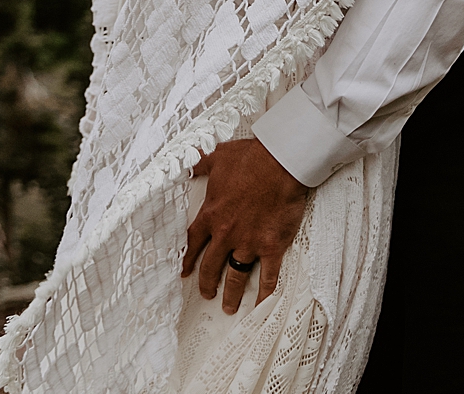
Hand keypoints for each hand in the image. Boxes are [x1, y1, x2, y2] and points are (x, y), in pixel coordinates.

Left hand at [181, 138, 307, 313]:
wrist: (279, 163)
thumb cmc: (250, 158)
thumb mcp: (218, 157)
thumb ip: (201, 164)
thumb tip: (191, 161)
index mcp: (211, 214)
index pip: (193, 243)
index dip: (187, 260)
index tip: (184, 272)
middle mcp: (226, 234)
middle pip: (211, 266)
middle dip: (207, 283)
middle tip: (206, 294)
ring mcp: (248, 243)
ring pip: (235, 276)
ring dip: (231, 294)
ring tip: (229, 307)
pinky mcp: (271, 246)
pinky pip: (268, 276)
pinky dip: (266, 292)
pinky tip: (262, 304)